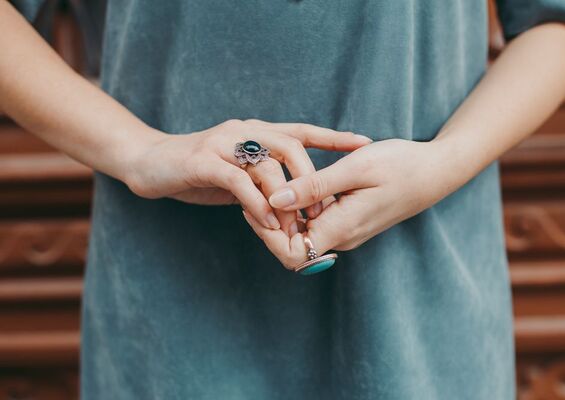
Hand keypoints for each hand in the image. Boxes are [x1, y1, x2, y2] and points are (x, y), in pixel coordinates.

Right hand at [124, 118, 371, 235]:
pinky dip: (258, 204)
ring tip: (296, 228)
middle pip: (292, 146)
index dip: (334, 137)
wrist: (148, 163)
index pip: (302, 131)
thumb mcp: (237, 173)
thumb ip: (263, 181)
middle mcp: (243, 131)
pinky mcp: (202, 161)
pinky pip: (238, 182)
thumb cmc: (198, 171)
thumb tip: (294, 204)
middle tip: (322, 213)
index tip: (364, 143)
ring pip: (267, 165)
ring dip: (286, 199)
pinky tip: (268, 223)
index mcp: (256, 132)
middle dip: (313, 180)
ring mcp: (222, 144)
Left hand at [242, 138, 458, 268]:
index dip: (267, 235)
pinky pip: (314, 222)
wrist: (434, 171)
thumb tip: (274, 200)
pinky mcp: (348, 220)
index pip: (292, 254)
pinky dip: (298, 206)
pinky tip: (293, 182)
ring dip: (282, 212)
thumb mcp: (355, 169)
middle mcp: (342, 236)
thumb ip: (313, 186)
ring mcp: (345, 230)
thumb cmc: (399, 165)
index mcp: (341, 228)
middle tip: (254, 186)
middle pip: (292, 246)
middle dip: (268, 221)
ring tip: (267, 179)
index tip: (254, 203)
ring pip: (301, 233)